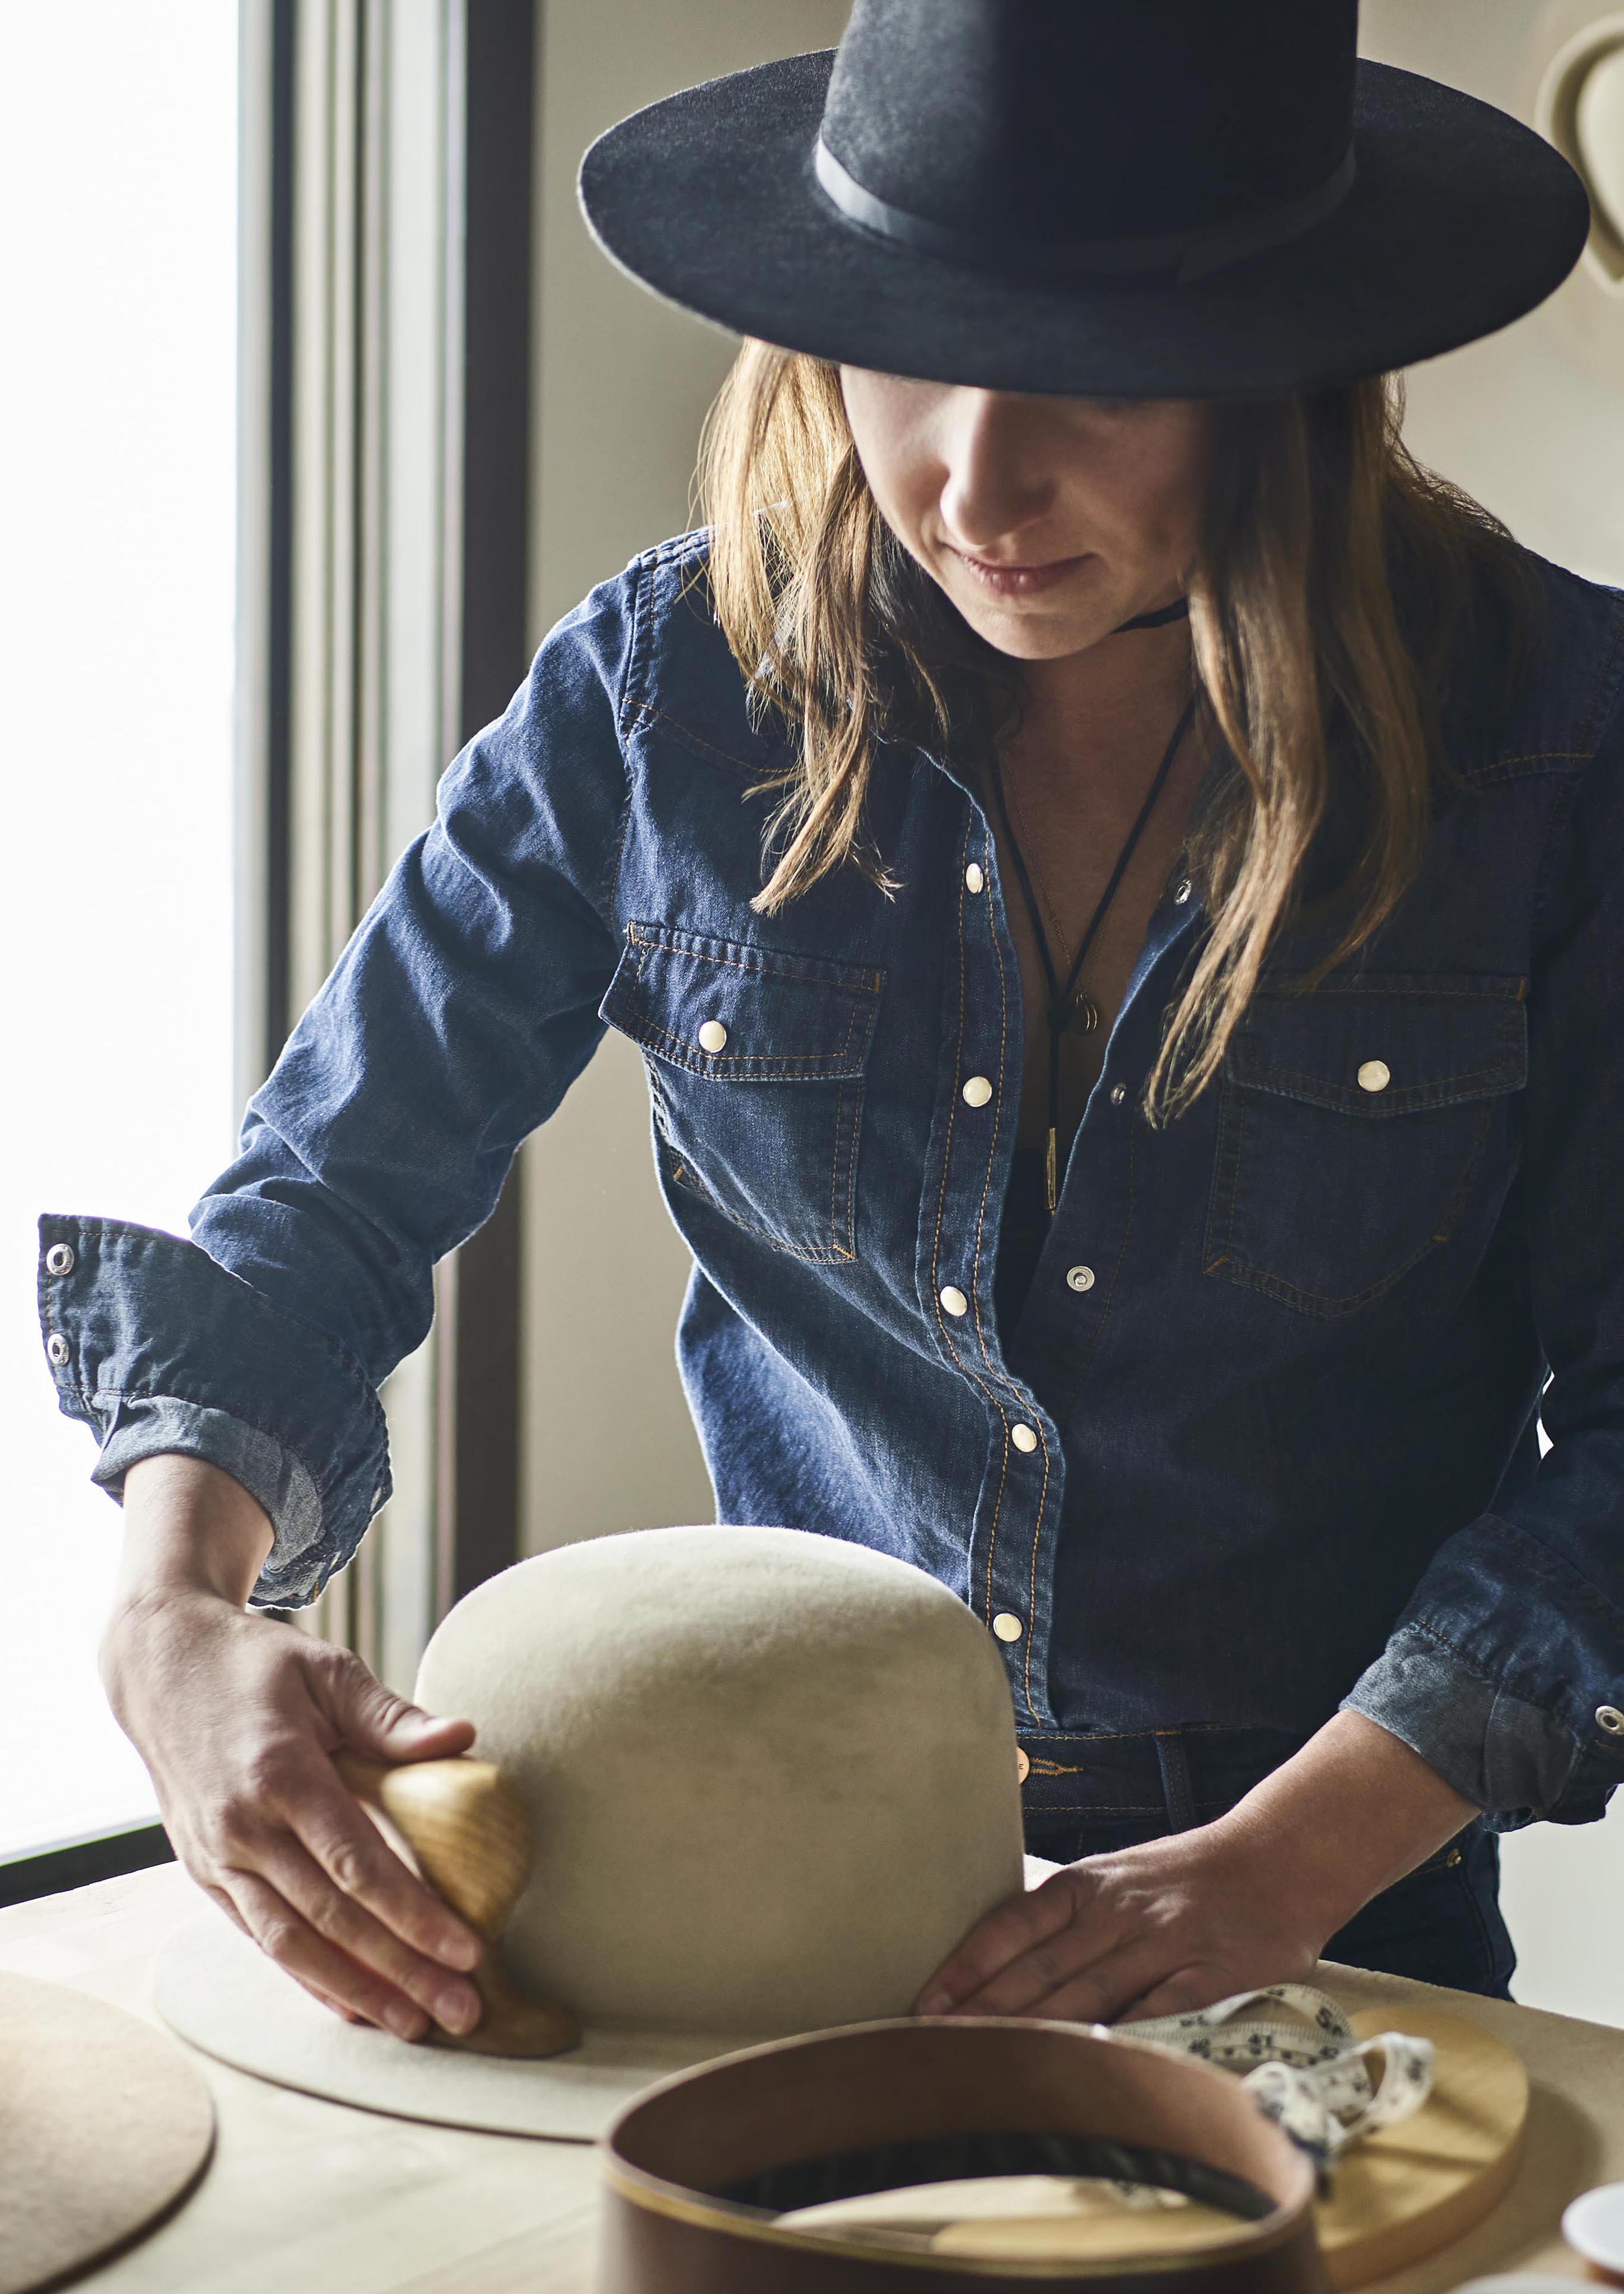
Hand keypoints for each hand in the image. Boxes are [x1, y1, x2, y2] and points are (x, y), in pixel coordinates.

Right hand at [104, 1456, 483, 2039]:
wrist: (162, 1666)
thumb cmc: (258, 1665)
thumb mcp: (328, 1669)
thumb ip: (390, 1715)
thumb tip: (462, 1737)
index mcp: (280, 1775)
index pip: (357, 1865)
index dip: (414, 1914)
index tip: (468, 1950)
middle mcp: (241, 1829)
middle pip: (332, 1920)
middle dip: (401, 1972)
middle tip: (462, 2009)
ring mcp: (216, 1858)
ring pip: (292, 1944)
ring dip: (357, 1991)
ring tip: (414, 2025)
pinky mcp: (204, 1873)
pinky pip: (261, 1936)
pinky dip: (306, 1976)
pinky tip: (350, 2004)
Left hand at [915, 1711, 1477, 2024]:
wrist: (1280, 1856)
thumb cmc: (1187, 1875)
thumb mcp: (1119, 1876)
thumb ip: (1067, 1914)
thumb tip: (1001, 1952)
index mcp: (1089, 1885)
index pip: (1010, 1926)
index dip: (966, 1967)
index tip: (924, 2005)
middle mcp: (1117, 1912)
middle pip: (1039, 1971)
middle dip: (983, 2015)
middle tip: (933, 2050)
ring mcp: (1163, 1944)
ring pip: (1087, 1997)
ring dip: (1034, 2036)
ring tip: (987, 2069)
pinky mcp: (1209, 1975)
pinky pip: (1154, 2016)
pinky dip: (1117, 2043)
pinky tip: (1082, 2071)